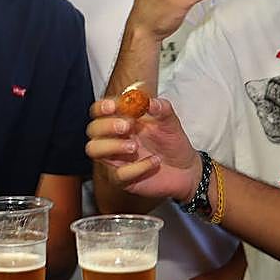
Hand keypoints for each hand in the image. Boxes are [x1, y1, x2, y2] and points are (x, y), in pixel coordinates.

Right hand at [86, 95, 200, 202]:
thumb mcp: (170, 121)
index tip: (114, 106)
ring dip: (112, 145)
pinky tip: (155, 161)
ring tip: (135, 147)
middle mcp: (114, 138)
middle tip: (127, 126)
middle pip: (93, 129)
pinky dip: (138, 167)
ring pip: (94, 150)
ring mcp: (116, 159)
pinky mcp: (123, 178)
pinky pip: (119, 174)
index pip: (100, 110)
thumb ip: (160, 108)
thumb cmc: (172, 143)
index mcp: (122, 120)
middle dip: (107, 125)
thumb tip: (148, 100)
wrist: (186, 169)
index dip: (103, 107)